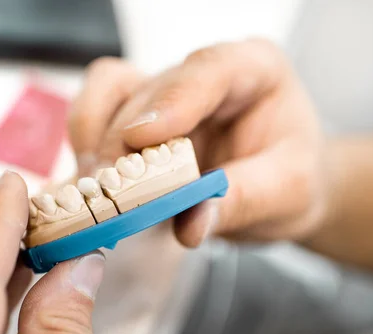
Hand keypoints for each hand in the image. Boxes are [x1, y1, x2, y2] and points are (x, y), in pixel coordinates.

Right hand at [69, 39, 326, 245]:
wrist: (276, 191)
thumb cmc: (289, 179)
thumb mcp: (287, 194)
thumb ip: (243, 202)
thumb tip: (189, 224)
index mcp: (253, 71)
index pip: (210, 70)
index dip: (173, 101)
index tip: (143, 138)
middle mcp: (200, 76)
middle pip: (147, 92)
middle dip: (122, 143)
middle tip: (112, 192)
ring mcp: (162, 96)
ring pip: (108, 92)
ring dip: (93, 140)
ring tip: (95, 188)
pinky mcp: (134, 120)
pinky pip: (95, 117)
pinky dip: (82, 151)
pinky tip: (84, 188)